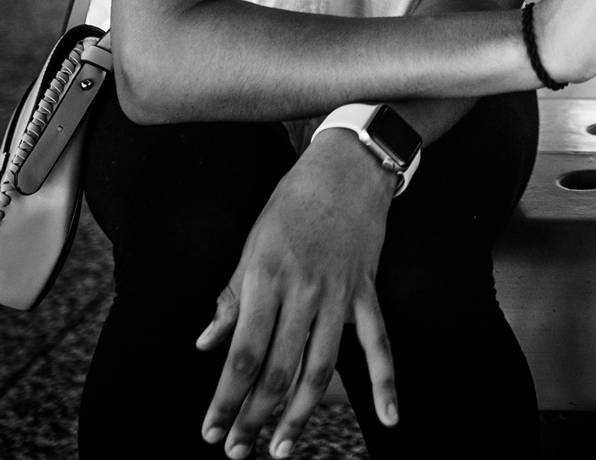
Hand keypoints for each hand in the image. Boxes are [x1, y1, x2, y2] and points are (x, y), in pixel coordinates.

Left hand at [197, 132, 397, 458]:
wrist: (348, 165)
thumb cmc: (291, 202)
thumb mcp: (251, 243)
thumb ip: (231, 297)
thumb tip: (206, 345)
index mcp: (265, 276)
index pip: (242, 352)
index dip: (225, 397)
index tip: (210, 430)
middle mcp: (303, 289)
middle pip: (279, 368)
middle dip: (255, 415)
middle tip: (237, 451)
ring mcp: (340, 291)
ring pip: (322, 365)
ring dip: (300, 413)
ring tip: (281, 448)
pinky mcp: (367, 289)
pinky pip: (378, 342)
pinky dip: (386, 381)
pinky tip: (389, 418)